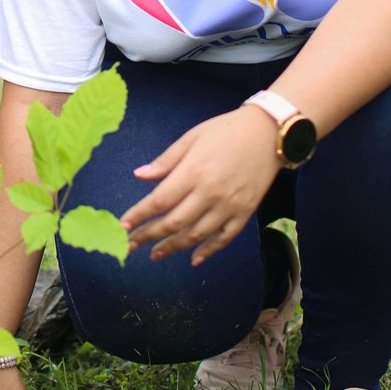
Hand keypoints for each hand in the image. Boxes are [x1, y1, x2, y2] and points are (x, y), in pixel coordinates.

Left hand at [120, 107, 281, 264]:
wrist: (268, 133)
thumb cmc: (225, 131)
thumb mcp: (191, 138)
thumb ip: (166, 161)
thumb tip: (139, 176)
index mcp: (193, 172)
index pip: (159, 201)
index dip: (139, 216)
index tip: (122, 226)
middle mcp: (209, 194)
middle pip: (174, 223)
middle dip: (148, 236)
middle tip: (129, 246)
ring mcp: (229, 206)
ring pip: (196, 235)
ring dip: (173, 247)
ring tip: (154, 254)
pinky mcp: (245, 213)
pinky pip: (224, 238)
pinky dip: (208, 251)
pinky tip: (194, 258)